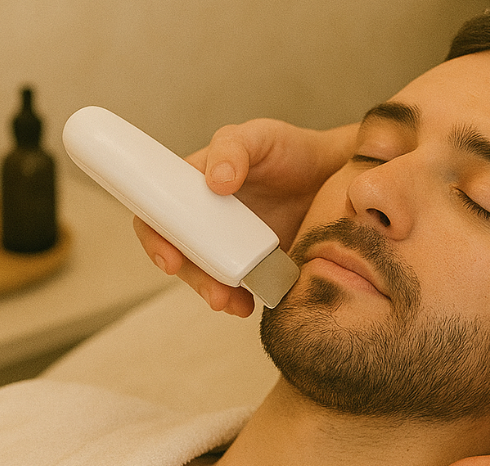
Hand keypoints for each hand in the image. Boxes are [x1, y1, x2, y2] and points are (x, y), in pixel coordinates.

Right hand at [135, 119, 356, 315]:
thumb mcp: (260, 136)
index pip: (157, 213)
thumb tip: (214, 182)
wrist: (334, 176)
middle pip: (181, 253)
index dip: (155, 238)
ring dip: (214, 293)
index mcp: (193, 186)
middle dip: (193, 277)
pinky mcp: (254, 262)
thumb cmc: (291, 150)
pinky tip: (250, 304)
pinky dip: (240, 298)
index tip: (171, 259)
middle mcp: (206, 217)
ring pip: (208, 274)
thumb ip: (233, 148)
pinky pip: (238, 285)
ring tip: (236, 305)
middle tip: (215, 293)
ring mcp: (230, 242)